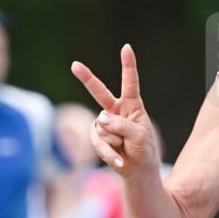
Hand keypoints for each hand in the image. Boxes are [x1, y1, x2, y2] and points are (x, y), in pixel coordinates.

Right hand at [71, 44, 159, 176]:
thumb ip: (122, 125)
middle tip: (74, 65)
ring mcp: (104, 124)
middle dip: (86, 78)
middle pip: (100, 92)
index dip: (128, 65)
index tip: (126, 48)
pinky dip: (108, 153)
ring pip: (102, 127)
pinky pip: (98, 142)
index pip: (130, 82)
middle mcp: (116, 110)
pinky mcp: (97, 137)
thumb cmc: (144, 149)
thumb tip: (100, 119)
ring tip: (124, 147)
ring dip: (115, 141)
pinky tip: (118, 161)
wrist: (138, 169)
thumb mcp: (140, 136)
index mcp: (132, 104)